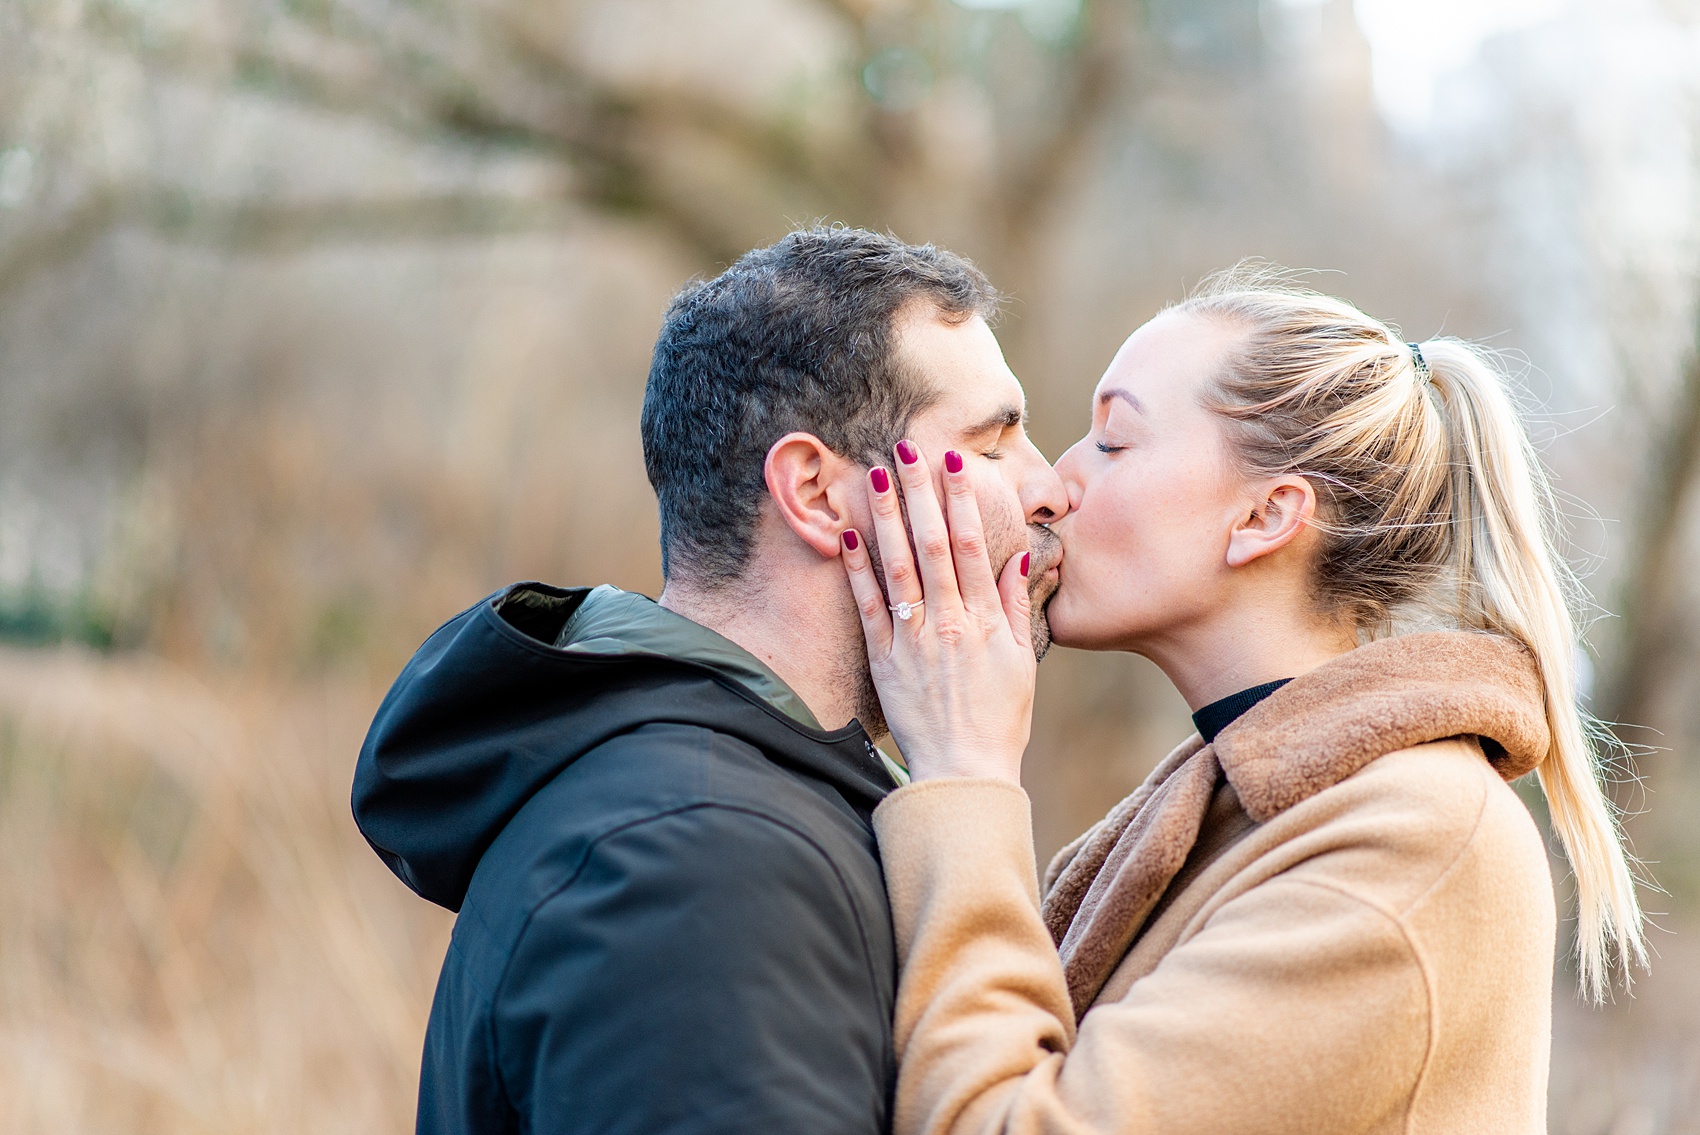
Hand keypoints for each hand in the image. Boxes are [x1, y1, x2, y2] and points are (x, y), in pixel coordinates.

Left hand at [839, 441, 1035, 783]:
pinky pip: (869, 606)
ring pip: (898, 565)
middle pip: (931, 544)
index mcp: (985, 619)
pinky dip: (858, 569)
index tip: (954, 464)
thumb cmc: (1000, 720)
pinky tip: (849, 533)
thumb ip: (1016, 605)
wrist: (964, 774)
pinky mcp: (884, 660)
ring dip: (888, 516)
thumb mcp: (1022, 661)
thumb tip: (1017, 555)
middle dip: (920, 492)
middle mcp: (948, 621)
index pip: (971, 546)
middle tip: (908, 448)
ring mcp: (914, 639)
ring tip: (878, 474)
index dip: (962, 501)